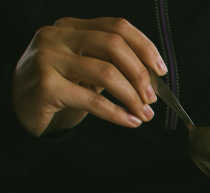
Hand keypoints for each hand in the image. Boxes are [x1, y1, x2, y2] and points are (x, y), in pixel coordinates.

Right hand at [11, 17, 166, 136]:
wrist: (21, 107)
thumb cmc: (60, 87)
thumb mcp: (85, 68)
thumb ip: (112, 64)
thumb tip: (153, 78)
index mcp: (71, 27)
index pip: (117, 26)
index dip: (145, 47)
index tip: (161, 70)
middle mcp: (58, 37)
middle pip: (114, 45)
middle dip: (140, 74)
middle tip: (152, 97)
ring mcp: (49, 59)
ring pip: (106, 73)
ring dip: (133, 97)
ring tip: (144, 113)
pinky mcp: (46, 85)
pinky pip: (93, 100)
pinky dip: (118, 113)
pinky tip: (131, 121)